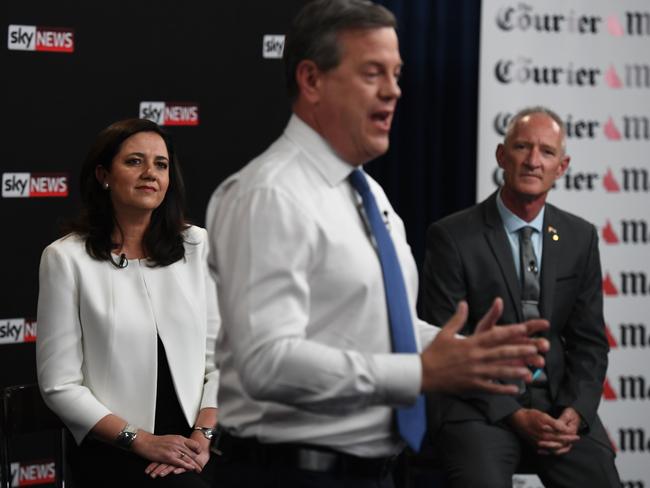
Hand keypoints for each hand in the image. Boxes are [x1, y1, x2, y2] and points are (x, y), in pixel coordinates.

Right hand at [144, 432, 209, 477]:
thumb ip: (177, 442)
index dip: (198, 449)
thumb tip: (183, 446)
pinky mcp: (168, 456)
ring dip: (194, 464)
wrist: (145, 442)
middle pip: (192, 452)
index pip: (193, 443)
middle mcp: (178, 443)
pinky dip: (186, 466)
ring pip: (188, 458)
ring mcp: (174, 450)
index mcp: (179, 438)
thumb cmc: (155, 441)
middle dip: (198, 460)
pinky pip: (180, 462)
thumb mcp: (170, 438)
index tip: (200, 454)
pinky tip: (191, 468)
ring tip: (198, 469)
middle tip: (202, 465)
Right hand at [420, 298, 548, 393]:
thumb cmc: (434, 352)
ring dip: (515, 371)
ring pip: (499, 372)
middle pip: (501, 354)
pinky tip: (515, 389)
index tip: (524, 329)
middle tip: (535, 350)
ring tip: (530, 371)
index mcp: (470, 344)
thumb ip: (457, 318)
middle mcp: (474, 358)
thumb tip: (463, 303)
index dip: (510, 333)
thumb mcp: (445, 332)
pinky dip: (503, 389)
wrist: (423, 373)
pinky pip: (491, 388)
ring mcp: (474, 373)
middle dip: (519, 352)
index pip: (494, 336)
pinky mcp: (472, 385)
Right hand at [508, 408, 579, 454]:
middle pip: (559, 444)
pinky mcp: (535, 446)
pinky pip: (547, 451)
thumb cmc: (530, 416)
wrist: (517, 419)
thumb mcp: (543, 416)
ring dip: (562, 448)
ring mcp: (539, 444)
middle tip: (575, 440)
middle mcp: (543, 441)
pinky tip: (556, 449)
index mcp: (546, 434)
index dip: (570, 437)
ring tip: (568, 445)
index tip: (577, 436)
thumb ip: (555, 423)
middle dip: (568, 442)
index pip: (562, 437)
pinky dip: (553, 451)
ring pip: (554, 450)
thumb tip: (564, 428)